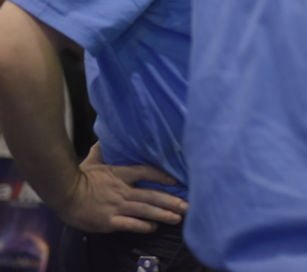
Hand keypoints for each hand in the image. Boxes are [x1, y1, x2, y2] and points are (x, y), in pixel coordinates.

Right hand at [58, 143, 188, 233]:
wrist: (63, 194)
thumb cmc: (79, 176)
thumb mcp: (94, 160)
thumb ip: (104, 149)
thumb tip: (107, 134)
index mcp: (120, 174)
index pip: (147, 172)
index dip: (163, 176)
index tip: (176, 180)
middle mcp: (122, 190)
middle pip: (152, 195)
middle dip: (171, 201)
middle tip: (188, 205)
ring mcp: (116, 206)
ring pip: (145, 210)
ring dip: (163, 214)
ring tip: (178, 217)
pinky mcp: (109, 221)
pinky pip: (130, 225)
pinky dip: (143, 226)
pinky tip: (154, 227)